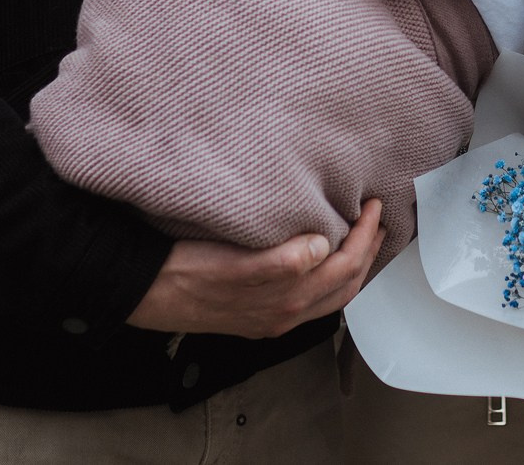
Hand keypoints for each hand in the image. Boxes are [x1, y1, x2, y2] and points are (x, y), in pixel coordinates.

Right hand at [125, 199, 381, 337]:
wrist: (146, 288)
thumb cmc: (186, 269)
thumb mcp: (234, 262)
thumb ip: (283, 262)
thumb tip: (324, 248)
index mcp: (284, 301)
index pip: (344, 268)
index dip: (364, 236)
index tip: (372, 205)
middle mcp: (284, 314)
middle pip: (345, 285)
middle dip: (367, 251)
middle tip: (377, 217)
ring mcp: (273, 317)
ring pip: (331, 296)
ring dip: (353, 265)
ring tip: (362, 236)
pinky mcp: (259, 315)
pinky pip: (311, 299)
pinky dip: (330, 277)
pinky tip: (325, 259)